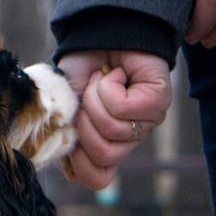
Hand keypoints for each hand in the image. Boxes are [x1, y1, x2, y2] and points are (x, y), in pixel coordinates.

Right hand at [56, 51, 172, 189]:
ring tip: (99, 82)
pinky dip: (109, 87)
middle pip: (104, 156)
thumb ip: (60, 138)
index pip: (98, 178)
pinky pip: (124, 107)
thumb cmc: (79, 73)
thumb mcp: (61, 110)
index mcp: (107, 146)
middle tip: (85, 99)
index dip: (78, 162)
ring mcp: (147, 121)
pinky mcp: (157, 100)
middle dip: (84, 124)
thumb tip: (58, 156)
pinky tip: (114, 75)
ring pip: (113, 130)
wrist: (98, 36)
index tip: (70, 132)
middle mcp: (129, 139)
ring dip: (95, 99)